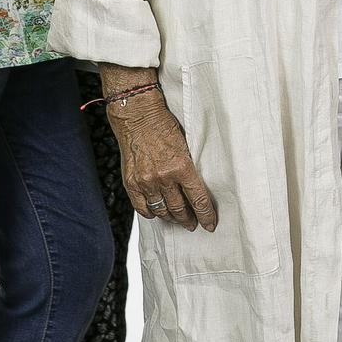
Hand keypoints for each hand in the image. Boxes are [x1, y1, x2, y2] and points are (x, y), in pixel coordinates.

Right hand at [108, 91, 218, 232]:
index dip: (206, 215)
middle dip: (189, 219)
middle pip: (180, 209)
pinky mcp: (131, 183)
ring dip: (171, 218)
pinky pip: (143, 208)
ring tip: (177, 219)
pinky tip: (157, 212)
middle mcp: (163, 177)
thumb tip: (196, 188)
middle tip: (193, 223)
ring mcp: (146, 182)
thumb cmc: (163, 125)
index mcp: (181, 166)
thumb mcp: (185, 144)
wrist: (137, 116)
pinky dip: (151, 213)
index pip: (198, 200)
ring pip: (162, 211)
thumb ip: (189, 168)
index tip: (210, 224)